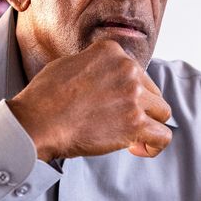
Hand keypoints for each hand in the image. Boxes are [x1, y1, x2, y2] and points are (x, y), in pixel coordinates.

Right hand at [8, 40, 172, 160]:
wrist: (37, 123)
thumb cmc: (44, 98)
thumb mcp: (68, 64)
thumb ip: (93, 65)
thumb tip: (101, 74)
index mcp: (111, 51)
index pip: (135, 72)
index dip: (127, 92)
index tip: (112, 106)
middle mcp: (127, 69)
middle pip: (152, 91)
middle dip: (140, 108)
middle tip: (118, 123)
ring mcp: (134, 96)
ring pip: (162, 112)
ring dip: (148, 125)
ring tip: (131, 138)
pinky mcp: (135, 123)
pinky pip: (163, 136)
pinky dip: (153, 145)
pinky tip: (136, 148)